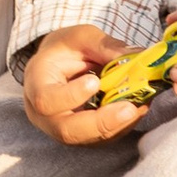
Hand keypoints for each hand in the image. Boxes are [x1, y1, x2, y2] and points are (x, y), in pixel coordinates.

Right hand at [22, 27, 152, 146]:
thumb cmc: (66, 49)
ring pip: (88, 139)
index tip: (94, 82)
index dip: (70, 96)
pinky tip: (138, 109)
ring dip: (117, 125)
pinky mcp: (81, 136)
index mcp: (36, 84)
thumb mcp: (81, 36)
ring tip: (140, 105)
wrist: (61, 65)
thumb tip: (136, 56)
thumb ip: (105, 45)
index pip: (45, 100)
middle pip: (67, 131)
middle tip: (129, 109)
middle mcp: (44, 114)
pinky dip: (122, 126)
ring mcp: (62, 129)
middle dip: (101, 123)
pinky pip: (101, 139)